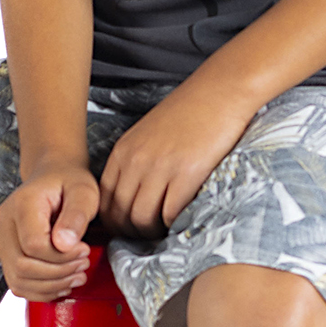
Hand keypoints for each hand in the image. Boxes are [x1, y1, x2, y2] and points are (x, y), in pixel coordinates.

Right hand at [0, 163, 100, 300]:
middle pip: (22, 266)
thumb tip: (64, 245)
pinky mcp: (8, 254)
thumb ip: (76, 215)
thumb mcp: (83, 191)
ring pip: (18, 279)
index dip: (61, 257)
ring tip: (77, 276)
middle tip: (83, 265)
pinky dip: (41, 290)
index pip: (33, 245)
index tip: (84, 250)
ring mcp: (3, 240)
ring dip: (51, 285)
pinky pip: (18, 283)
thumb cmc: (69, 182)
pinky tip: (62, 283)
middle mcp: (5, 223)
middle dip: (58, 274)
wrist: (53, 176)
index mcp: (22, 204)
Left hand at [97, 80, 255, 237]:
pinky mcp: (186, 174)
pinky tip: (183, 220)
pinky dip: (174, 225)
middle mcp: (135, 160)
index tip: (130, 228)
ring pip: (142, 219)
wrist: (220, 90)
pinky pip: (170, 214)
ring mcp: (159, 167)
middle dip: (132, 232)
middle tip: (150, 236)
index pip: (105, 200)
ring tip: (167, 230)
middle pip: (120, 214)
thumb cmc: (190, 112)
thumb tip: (135, 195)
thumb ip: (136, 160)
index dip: (115, 221)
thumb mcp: (148, 133)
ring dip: (153, 232)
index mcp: (123, 151)